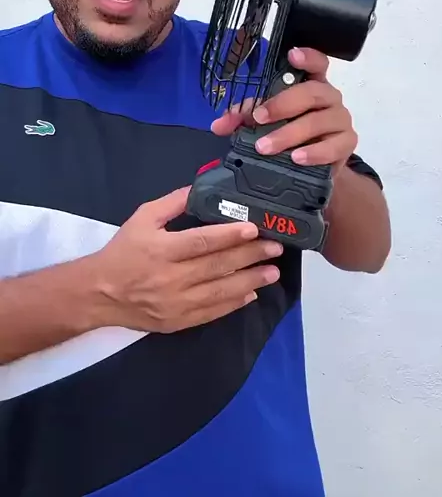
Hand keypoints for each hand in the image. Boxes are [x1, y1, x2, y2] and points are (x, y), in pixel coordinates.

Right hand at [92, 187, 281, 333]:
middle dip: (249, 256)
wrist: (98, 294)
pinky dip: (233, 303)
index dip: (229, 235)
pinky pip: (212, 313)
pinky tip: (251, 293)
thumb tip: (201, 188)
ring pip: (220, 292)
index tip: (253, 228)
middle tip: (275, 248)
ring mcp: (176, 303)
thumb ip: (172, 203)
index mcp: (161, 250)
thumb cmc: (123, 251)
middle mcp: (170, 278)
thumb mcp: (142, 219)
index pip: (202, 242)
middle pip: (217, 266)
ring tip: (272, 272)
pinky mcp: (178, 321)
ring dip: (250, 281)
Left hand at [211, 47, 357, 174]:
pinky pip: (334, 146)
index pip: (317, 63)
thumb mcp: (264, 122)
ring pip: (319, 121)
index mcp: (311, 84)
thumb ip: (242, 119)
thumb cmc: (290, 135)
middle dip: (283, 104)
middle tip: (259, 118)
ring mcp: (341, 120)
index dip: (308, 56)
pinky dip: (314, 152)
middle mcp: (329, 98)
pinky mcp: (346, 144)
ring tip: (268, 147)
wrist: (312, 168)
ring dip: (290, 134)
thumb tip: (219, 124)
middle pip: (312, 92)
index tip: (292, 55)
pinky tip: (297, 157)